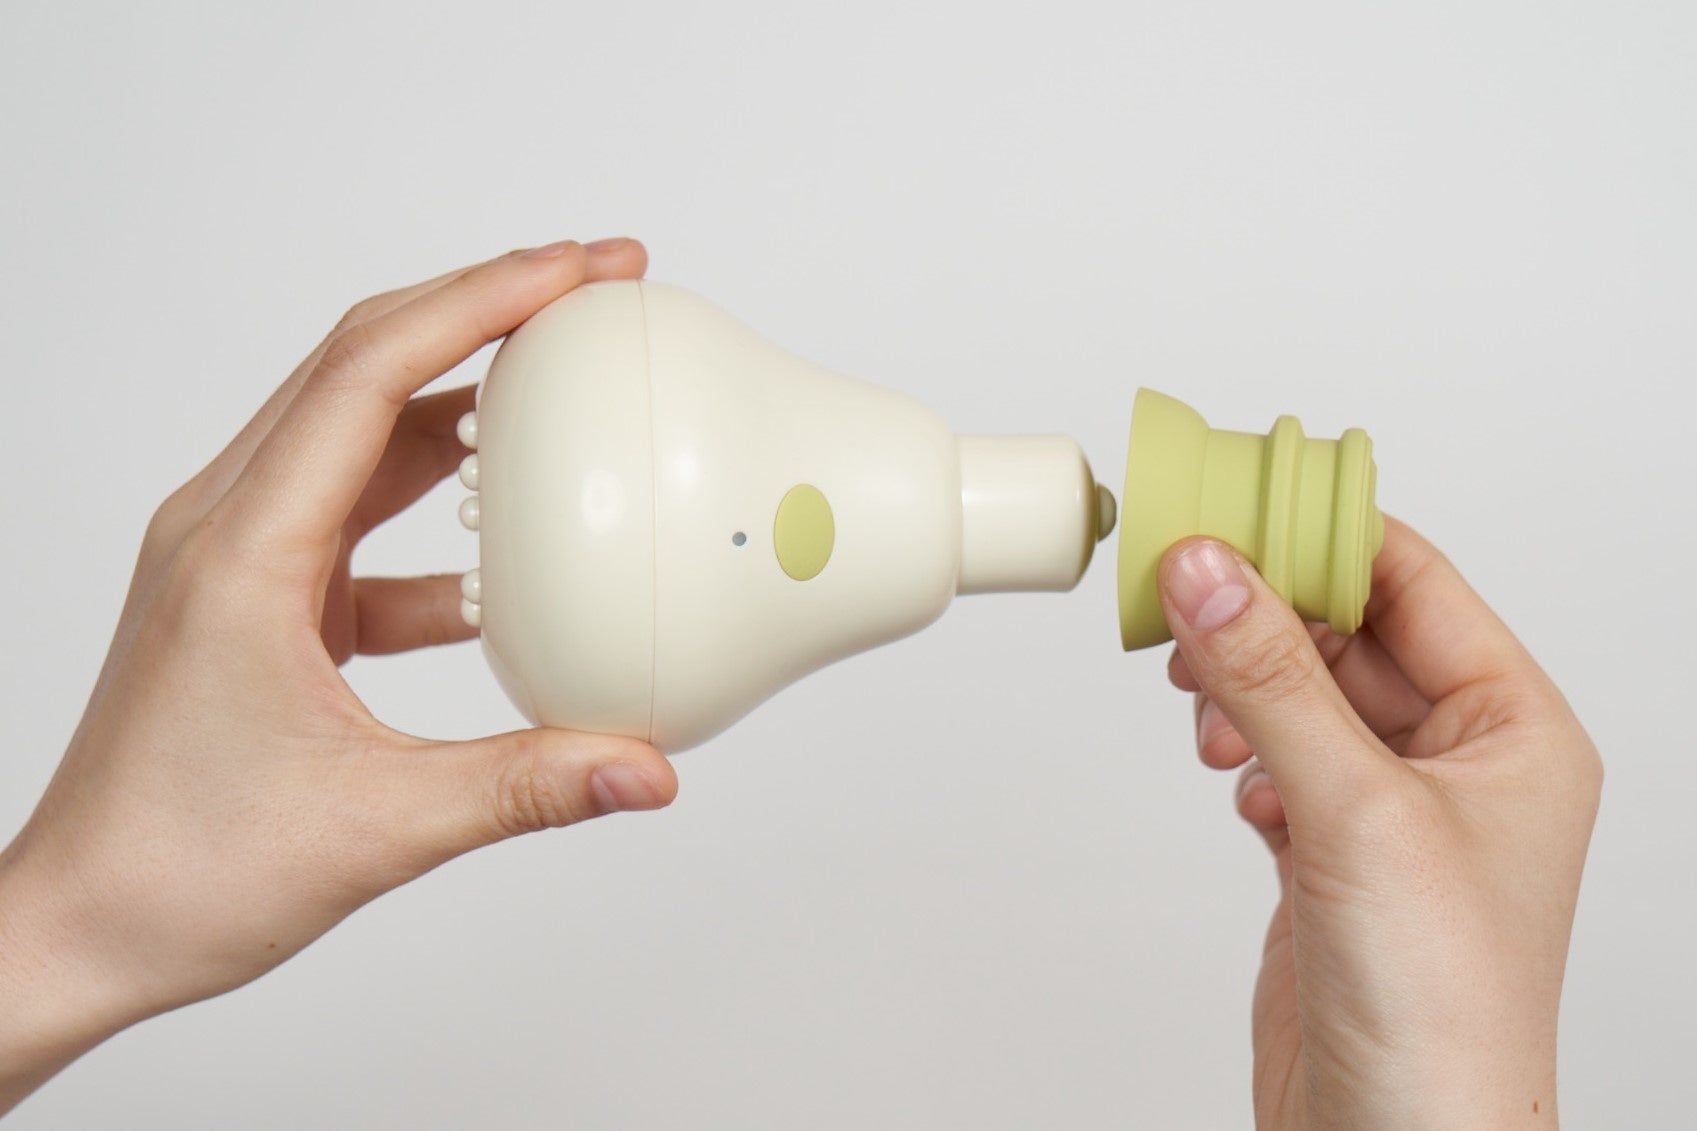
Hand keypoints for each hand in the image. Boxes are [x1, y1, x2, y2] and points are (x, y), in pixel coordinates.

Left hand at [0, 239, 678, 1110]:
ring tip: (562, 383)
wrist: (80, 926)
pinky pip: (359, 519)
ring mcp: (240, 557)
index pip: (370, 373)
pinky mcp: (259, 598)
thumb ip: (526, 786)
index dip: (481, 301)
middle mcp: (231, 527)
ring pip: (359, 431)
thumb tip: (647, 767)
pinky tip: (505, 563)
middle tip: (592, 284)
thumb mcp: (376, 828)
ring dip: (460, 400)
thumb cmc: (178, 872)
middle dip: (481, 309)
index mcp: (245, 552)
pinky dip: (437, 516)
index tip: (578, 270)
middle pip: (362, 364)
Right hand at [1161, 519, 1600, 1127]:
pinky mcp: (1333, 858)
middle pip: (1346, 633)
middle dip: (1263, 615)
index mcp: (1514, 731)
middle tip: (1183, 591)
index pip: (1413, 582)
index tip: (1232, 500)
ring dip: (1243, 685)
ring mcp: (1394, 813)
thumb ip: (1271, 676)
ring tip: (1204, 706)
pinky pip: (1279, 759)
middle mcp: (1461, 764)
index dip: (1321, 534)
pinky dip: (1242, 752)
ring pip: (1303, 696)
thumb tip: (1207, 567)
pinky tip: (1232, 775)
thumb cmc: (1443, 1009)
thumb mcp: (1356, 810)